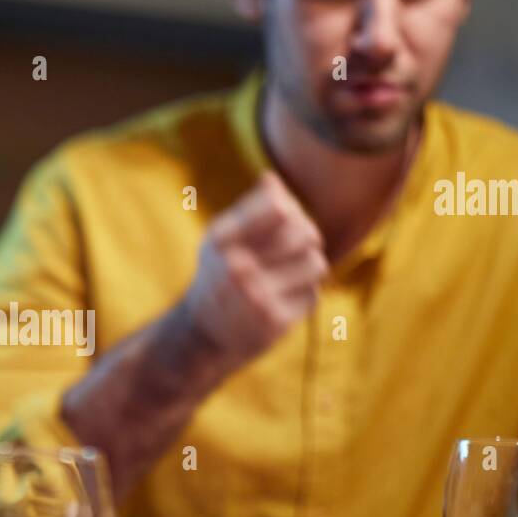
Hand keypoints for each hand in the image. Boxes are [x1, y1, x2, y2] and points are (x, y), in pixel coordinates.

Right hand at [181, 171, 327, 371]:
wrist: (201, 336)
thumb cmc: (217, 277)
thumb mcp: (220, 240)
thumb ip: (248, 209)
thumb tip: (273, 180)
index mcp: (221, 239)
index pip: (280, 207)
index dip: (291, 209)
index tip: (286, 220)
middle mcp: (236, 267)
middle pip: (304, 232)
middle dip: (308, 237)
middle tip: (300, 247)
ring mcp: (256, 297)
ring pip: (316, 263)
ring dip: (310, 265)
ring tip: (296, 271)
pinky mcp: (275, 323)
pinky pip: (312, 295)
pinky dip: (304, 295)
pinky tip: (284, 298)